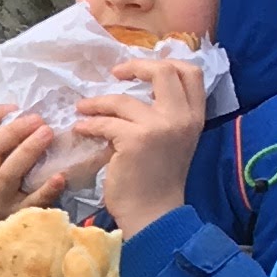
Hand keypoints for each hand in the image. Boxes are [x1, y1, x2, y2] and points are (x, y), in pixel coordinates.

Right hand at [0, 102, 65, 218]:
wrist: (19, 234)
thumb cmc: (18, 188)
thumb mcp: (4, 165)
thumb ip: (10, 143)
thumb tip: (34, 109)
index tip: (15, 107)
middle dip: (14, 131)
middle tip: (39, 120)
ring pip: (7, 173)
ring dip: (28, 150)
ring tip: (49, 134)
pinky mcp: (18, 217)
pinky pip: (33, 201)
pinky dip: (47, 187)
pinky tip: (60, 177)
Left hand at [78, 53, 205, 235]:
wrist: (153, 214)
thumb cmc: (158, 180)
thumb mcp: (172, 140)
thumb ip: (164, 115)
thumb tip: (136, 89)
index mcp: (194, 117)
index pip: (191, 72)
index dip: (166, 62)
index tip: (141, 69)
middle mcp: (182, 118)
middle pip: (164, 71)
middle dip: (135, 66)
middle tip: (115, 74)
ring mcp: (160, 127)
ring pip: (122, 99)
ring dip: (97, 102)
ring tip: (83, 109)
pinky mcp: (135, 140)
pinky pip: (105, 122)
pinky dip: (89, 124)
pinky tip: (81, 130)